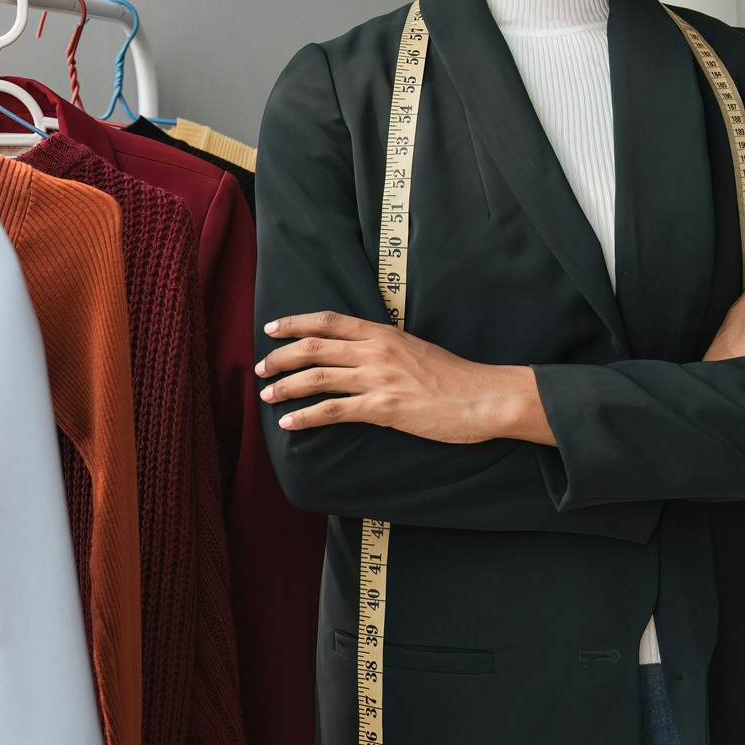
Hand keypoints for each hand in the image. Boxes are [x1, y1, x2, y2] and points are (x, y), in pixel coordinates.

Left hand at [257, 311, 544, 443]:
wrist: (484, 397)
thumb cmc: (454, 378)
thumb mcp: (416, 349)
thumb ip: (386, 348)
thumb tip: (361, 353)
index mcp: (383, 333)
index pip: (328, 321)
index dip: (295, 323)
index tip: (271, 328)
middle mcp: (376, 351)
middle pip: (314, 347)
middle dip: (280, 357)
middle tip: (260, 368)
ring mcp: (378, 378)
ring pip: (317, 377)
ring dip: (285, 386)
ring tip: (266, 396)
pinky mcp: (383, 408)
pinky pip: (333, 411)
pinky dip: (306, 417)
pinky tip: (289, 424)